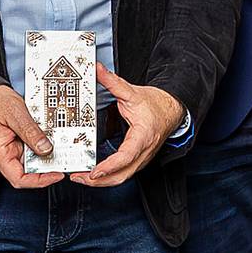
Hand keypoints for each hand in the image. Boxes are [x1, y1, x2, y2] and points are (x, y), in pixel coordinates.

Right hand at [0, 87, 66, 189]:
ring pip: (30, 160)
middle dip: (46, 164)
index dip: (40, 180)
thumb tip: (46, 148)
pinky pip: (27, 150)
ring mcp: (6, 151)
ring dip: (43, 152)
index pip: (19, 179)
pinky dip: (38, 144)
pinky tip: (46, 136)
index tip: (57, 174)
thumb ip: (31, 132)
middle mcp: (1, 156)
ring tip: (54, 140)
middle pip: (27, 171)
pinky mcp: (11, 145)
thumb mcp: (16, 113)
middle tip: (63, 155)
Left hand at [74, 64, 185, 187]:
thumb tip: (98, 70)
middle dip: (99, 181)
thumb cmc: (156, 104)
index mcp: (143, 136)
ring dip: (101, 182)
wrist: (172, 110)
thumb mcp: (133, 92)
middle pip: (122, 175)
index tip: (95, 171)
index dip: (110, 166)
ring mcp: (142, 158)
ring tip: (82, 178)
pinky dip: (108, 177)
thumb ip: (113, 82)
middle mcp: (144, 151)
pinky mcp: (138, 160)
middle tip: (79, 177)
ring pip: (122, 178)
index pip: (126, 156)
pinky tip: (94, 174)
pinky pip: (123, 174)